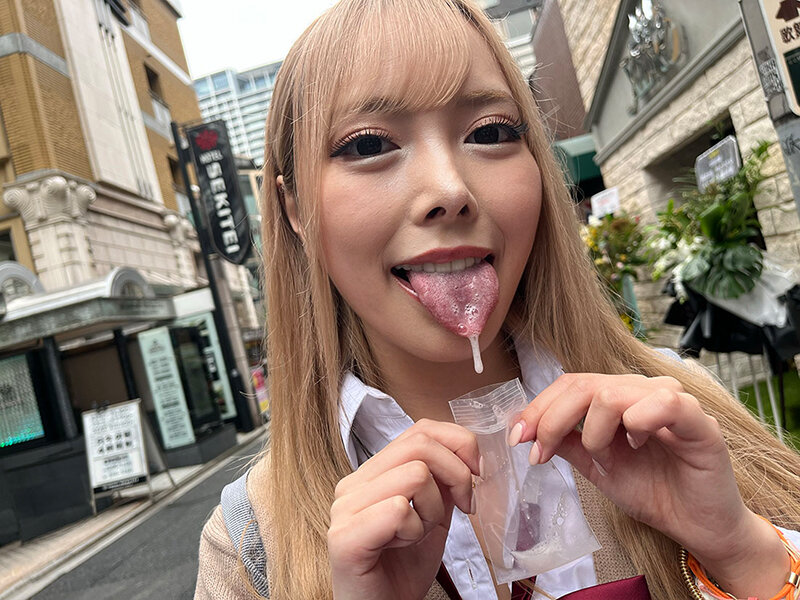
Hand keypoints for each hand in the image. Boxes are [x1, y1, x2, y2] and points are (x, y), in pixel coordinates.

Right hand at [328, 419, 479, 599]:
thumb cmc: (404, 568)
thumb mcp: (434, 513)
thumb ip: (443, 480)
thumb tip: (470, 451)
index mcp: (371, 473)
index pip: (419, 429)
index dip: (457, 443)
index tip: (477, 473)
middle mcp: (352, 484)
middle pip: (420, 445)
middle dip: (456, 474)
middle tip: (465, 506)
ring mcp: (344, 509)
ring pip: (415, 474)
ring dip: (433, 510)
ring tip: (420, 534)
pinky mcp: (345, 537)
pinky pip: (399, 509)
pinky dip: (416, 531)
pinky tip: (403, 547)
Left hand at [512, 373, 787, 598]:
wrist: (698, 527)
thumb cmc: (653, 491)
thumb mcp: (597, 467)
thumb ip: (568, 443)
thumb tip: (526, 429)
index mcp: (619, 396)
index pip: (571, 385)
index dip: (538, 407)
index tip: (517, 438)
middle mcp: (642, 390)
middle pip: (583, 386)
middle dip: (550, 420)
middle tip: (539, 452)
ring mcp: (671, 401)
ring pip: (611, 394)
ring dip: (595, 432)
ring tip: (606, 457)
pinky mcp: (698, 420)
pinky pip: (662, 403)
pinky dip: (637, 424)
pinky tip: (637, 445)